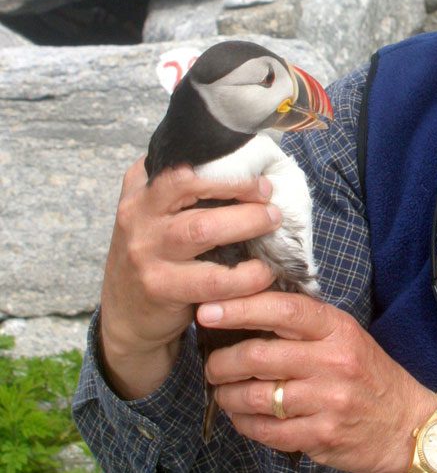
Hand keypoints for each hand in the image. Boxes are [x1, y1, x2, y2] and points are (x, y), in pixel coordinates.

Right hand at [99, 157, 279, 398]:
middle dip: (236, 184)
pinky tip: (264, 271)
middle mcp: (137, 214)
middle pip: (187, 183)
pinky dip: (246, 275)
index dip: (218, 158)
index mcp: (141, 189)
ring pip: (202, 228)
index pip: (177, 160)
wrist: (126, 314)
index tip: (254, 165)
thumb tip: (246, 162)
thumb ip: (183, 187)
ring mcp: (146, 251)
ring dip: (247, 223)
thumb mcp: (156, 213)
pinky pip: (213, 279)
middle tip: (268, 192)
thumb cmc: (156, 252)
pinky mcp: (160, 287)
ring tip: (274, 223)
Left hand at [198, 292, 436, 472]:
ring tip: (223, 392)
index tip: (209, 311)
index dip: (240, 308)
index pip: (283, 310)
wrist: (406, 423)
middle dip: (222, 362)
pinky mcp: (321, 435)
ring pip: (256, 397)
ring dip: (228, 396)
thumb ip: (306, 326)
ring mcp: (328, 400)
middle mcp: (334, 360)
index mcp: (338, 328)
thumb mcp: (347, 337)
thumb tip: (250, 310)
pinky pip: (266, 431)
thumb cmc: (369, 375)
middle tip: (213, 365)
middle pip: (259, 356)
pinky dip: (245, 424)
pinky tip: (243, 417)